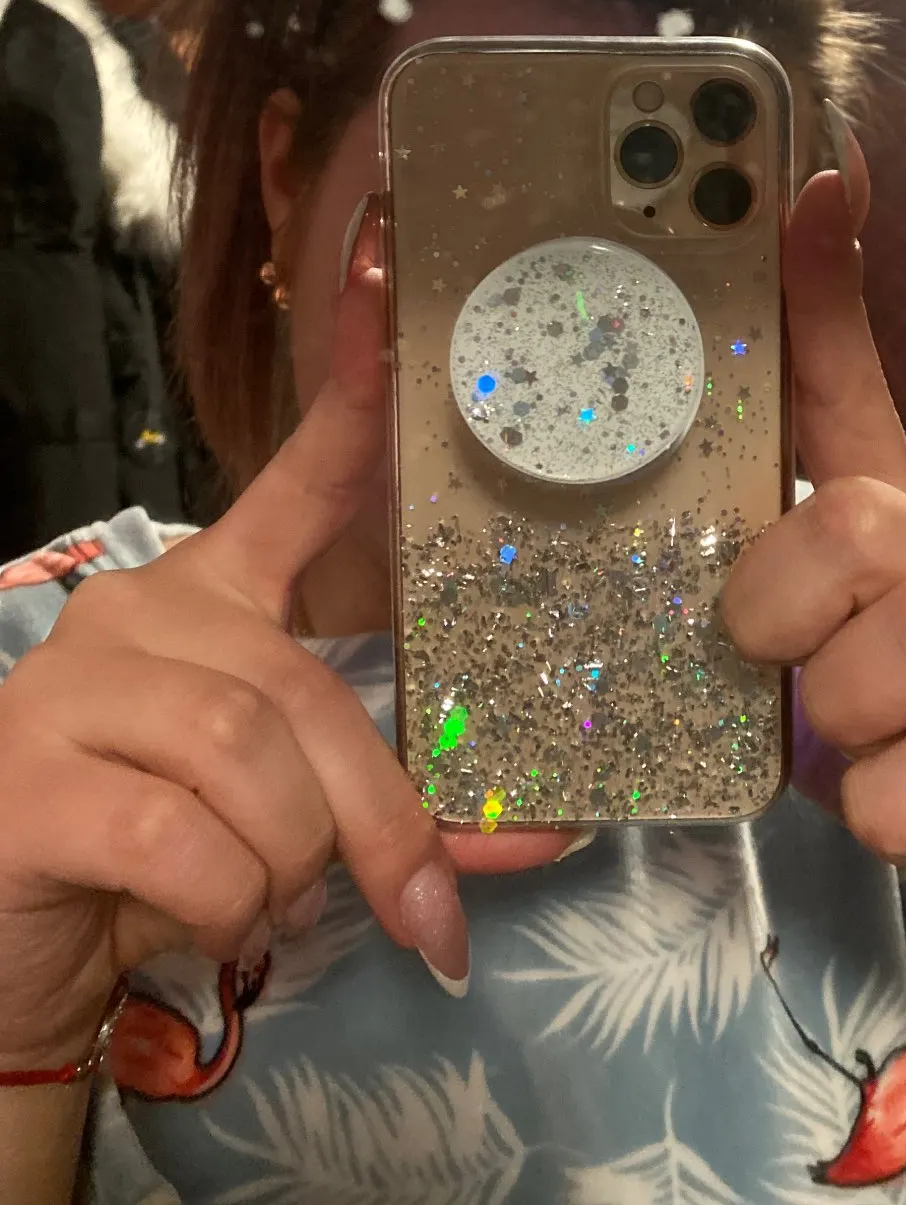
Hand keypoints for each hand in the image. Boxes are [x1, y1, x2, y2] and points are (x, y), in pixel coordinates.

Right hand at [0, 221, 571, 1071]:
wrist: (7, 943)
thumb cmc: (158, 859)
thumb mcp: (293, 817)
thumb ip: (405, 806)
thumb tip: (552, 829)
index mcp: (215, 594)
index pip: (300, 473)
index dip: (352, 380)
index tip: (382, 261)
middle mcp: (142, 608)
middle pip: (304, 689)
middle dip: (374, 817)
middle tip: (411, 902)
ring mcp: (75, 685)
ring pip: (252, 760)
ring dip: (288, 864)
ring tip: (262, 904)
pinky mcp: (28, 780)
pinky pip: (185, 839)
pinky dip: (226, 902)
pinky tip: (199, 921)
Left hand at [722, 134, 905, 993]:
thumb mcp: (843, 620)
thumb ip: (780, 540)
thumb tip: (717, 462)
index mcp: (904, 533)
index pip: (855, 386)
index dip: (824, 286)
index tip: (810, 171)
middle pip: (858, 519)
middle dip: (785, 597)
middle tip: (772, 656)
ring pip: (895, 645)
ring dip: (834, 713)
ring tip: (848, 744)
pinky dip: (879, 811)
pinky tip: (894, 810)